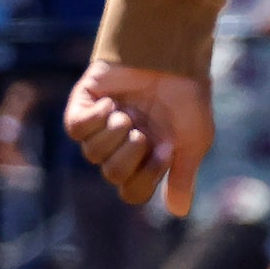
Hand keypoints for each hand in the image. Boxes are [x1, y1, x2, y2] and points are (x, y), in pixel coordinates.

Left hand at [63, 61, 212, 213]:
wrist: (172, 56)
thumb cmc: (188, 98)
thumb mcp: (194, 141)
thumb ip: (183, 176)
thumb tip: (178, 212)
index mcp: (148, 159)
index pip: (133, 192)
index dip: (146, 177)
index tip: (164, 152)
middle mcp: (122, 147)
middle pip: (111, 174)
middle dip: (129, 154)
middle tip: (144, 131)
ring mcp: (101, 127)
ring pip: (92, 153)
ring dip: (114, 133)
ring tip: (128, 113)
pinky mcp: (83, 106)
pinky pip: (75, 129)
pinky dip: (94, 118)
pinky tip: (111, 103)